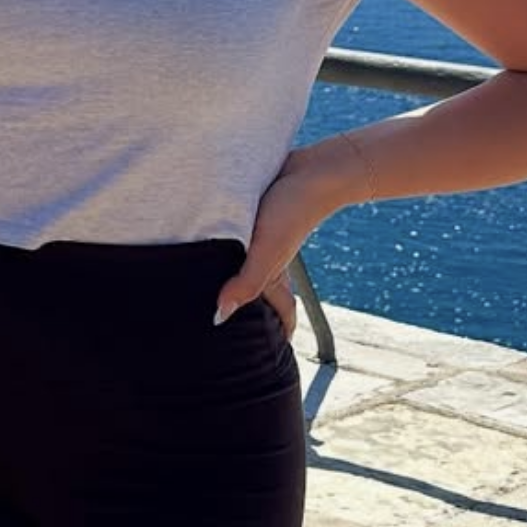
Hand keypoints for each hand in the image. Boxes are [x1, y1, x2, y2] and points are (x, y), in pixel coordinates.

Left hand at [215, 148, 347, 326]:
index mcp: (273, 276)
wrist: (312, 169)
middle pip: (264, 296)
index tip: (271, 357)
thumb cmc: (291, 211)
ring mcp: (264, 241)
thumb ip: (246, 284)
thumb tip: (219, 318)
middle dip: (253, 314)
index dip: (279, 335)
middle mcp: (269, 262)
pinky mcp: (257, 220)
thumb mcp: (266, 251)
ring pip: (251, 269)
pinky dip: (233, 252)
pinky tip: (215, 245)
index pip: (282, 315)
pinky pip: (244, 244)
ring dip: (237, 281)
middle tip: (233, 329)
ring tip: (216, 292)